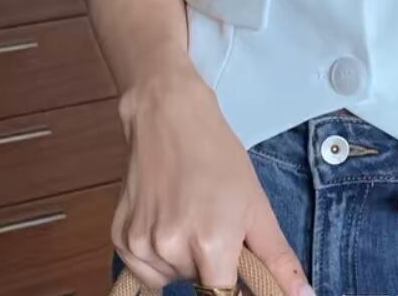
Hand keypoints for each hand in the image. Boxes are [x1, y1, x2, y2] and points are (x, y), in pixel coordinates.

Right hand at [111, 56, 314, 295]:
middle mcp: (172, 248)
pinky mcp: (120, 238)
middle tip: (214, 224)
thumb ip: (278, 258)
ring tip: (189, 216)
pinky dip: (156, 256)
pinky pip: (144, 270)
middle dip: (210, 264)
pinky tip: (166, 221)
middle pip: (197, 284)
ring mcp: (141, 244)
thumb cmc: (218, 156)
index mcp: (211, 243)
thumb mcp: (256, 204)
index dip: (232, 287)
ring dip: (182, 260)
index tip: (234, 269)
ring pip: (171, 277)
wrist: (169, 117)